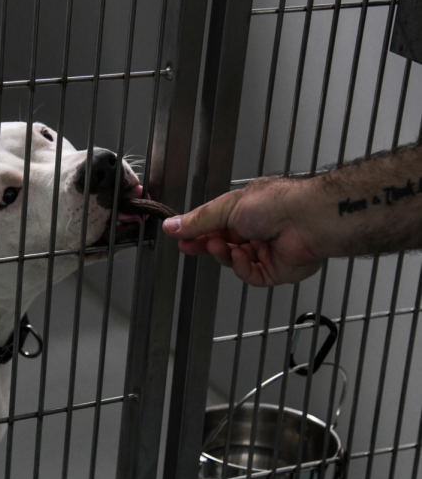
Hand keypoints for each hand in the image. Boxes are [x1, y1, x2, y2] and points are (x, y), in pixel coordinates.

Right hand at [161, 178, 322, 286]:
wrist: (307, 221)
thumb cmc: (277, 204)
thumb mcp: (227, 207)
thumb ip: (198, 220)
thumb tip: (172, 225)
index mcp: (246, 210)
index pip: (215, 223)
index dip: (196, 231)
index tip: (178, 235)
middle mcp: (256, 230)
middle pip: (222, 243)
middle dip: (204, 245)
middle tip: (187, 246)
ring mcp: (266, 251)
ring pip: (234, 260)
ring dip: (224, 254)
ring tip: (219, 246)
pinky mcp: (275, 270)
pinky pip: (250, 275)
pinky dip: (242, 267)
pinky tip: (242, 255)